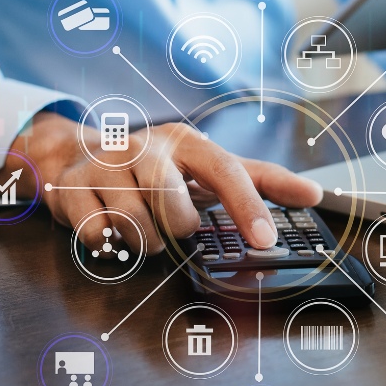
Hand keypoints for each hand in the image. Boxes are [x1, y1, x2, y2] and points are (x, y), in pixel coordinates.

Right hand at [2, 113, 322, 253]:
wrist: (74, 155)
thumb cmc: (155, 167)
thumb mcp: (204, 166)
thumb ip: (259, 179)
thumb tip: (315, 194)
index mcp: (184, 142)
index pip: (225, 170)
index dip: (248, 206)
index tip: (266, 240)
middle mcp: (144, 147)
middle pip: (174, 206)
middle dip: (177, 227)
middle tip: (174, 225)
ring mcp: (104, 166)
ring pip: (136, 226)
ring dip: (145, 241)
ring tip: (142, 226)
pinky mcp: (70, 190)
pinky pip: (98, 236)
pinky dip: (109, 243)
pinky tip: (109, 226)